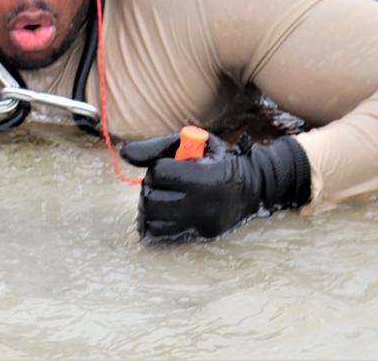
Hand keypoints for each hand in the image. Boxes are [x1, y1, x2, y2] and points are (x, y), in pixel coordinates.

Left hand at [120, 131, 310, 240]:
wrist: (253, 186)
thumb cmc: (217, 159)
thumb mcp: (195, 143)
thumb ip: (157, 147)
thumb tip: (124, 153)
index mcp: (204, 176)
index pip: (159, 173)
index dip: (157, 168)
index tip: (167, 167)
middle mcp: (203, 204)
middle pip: (151, 199)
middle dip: (150, 188)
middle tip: (161, 183)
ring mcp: (202, 223)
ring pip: (153, 219)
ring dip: (149, 205)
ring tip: (161, 196)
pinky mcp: (200, 234)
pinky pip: (164, 232)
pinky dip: (156, 222)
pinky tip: (162, 212)